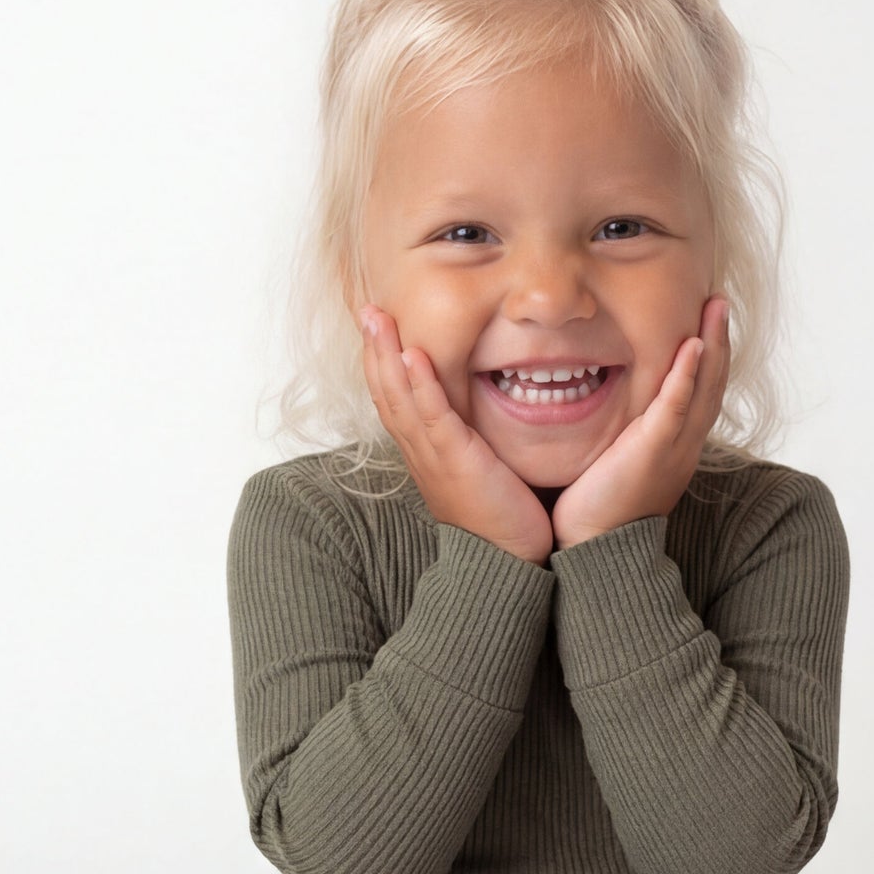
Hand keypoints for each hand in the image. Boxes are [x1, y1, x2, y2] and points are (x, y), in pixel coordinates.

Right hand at [358, 305, 555, 565]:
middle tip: (366, 309)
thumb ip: (472, 443)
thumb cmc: (501, 520)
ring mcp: (433, 456)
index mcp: (424, 454)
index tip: (378, 328)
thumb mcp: (478, 472)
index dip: (382, 363)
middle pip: (386, 392)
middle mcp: (419, 453)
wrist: (507, 564)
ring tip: (378, 317)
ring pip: (399, 398)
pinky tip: (412, 354)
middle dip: (374, 348)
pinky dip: (420, 383)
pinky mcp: (454, 461)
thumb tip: (480, 417)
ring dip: (387, 354)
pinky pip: (431, 415)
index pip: (394, 400)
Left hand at [549, 297, 730, 550]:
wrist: (595, 548)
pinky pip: (675, 408)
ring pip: (703, 389)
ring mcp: (672, 448)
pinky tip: (693, 347)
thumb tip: (613, 409)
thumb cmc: (600, 509)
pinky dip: (686, 376)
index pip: (702, 393)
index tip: (709, 321)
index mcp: (677, 446)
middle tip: (721, 301)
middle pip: (713, 384)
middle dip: (720, 339)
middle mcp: (684, 445)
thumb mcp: (620, 462)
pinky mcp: (652, 452)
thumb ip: (626, 435)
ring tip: (717, 308)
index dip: (710, 356)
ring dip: (713, 345)